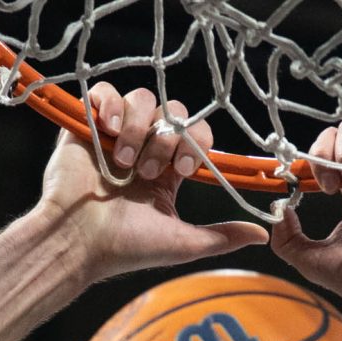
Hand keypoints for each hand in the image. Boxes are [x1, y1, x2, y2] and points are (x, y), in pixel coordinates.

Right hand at [41, 83, 267, 283]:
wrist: (78, 242)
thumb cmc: (125, 247)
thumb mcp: (183, 243)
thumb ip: (222, 236)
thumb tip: (263, 234)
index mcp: (167, 170)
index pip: (196, 134)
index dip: (196, 144)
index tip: (184, 170)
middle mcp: (143, 147)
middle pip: (173, 113)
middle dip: (167, 139)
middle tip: (148, 171)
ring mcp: (114, 134)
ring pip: (143, 98)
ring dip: (139, 128)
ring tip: (124, 161)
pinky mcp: (86, 124)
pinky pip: (104, 92)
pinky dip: (111, 105)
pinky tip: (110, 131)